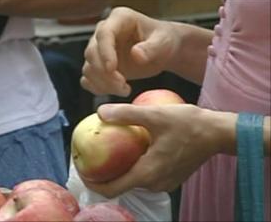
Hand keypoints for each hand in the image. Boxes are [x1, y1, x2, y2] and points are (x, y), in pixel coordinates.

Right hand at [81, 7, 180, 96]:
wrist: (162, 52)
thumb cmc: (163, 41)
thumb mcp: (163, 42)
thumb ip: (151, 48)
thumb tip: (136, 54)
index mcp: (119, 19)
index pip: (104, 34)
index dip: (105, 52)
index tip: (112, 69)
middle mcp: (104, 33)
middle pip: (92, 54)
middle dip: (105, 73)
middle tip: (123, 85)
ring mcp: (99, 51)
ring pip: (88, 69)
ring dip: (104, 84)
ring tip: (125, 89)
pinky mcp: (98, 67)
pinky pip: (88, 80)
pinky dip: (99, 88)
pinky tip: (116, 90)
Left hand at [81, 103, 236, 197]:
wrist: (219, 134)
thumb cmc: (189, 124)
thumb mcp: (155, 115)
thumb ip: (126, 114)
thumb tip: (100, 111)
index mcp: (147, 173)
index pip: (111, 189)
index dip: (92, 183)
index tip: (81, 169)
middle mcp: (154, 184)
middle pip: (120, 186)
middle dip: (103, 174)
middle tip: (91, 156)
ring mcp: (164, 183)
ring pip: (133, 181)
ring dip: (119, 169)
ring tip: (107, 151)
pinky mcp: (170, 177)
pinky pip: (145, 176)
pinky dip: (133, 167)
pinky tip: (130, 150)